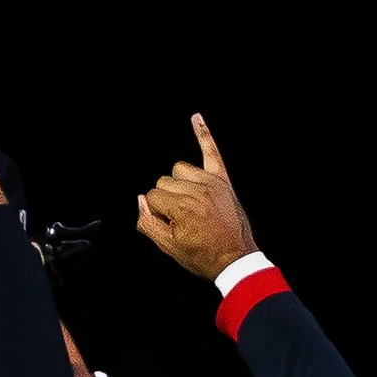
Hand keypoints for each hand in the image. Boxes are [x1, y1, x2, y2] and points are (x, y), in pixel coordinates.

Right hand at [135, 114, 258, 280]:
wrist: (236, 259)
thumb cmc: (202, 255)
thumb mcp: (169, 247)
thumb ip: (148, 223)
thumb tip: (141, 201)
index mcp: (180, 207)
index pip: (152, 196)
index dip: (157, 213)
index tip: (171, 226)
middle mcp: (196, 190)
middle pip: (164, 181)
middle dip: (166, 199)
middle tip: (181, 220)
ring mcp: (211, 182)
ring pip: (180, 169)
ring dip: (179, 182)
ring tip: (189, 202)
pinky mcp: (223, 180)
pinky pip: (211, 151)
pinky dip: (203, 134)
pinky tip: (196, 118)